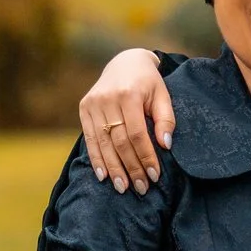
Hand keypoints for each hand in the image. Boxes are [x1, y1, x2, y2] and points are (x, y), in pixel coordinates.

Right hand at [81, 49, 173, 193]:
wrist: (125, 62)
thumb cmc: (148, 82)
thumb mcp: (163, 95)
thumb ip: (165, 119)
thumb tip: (166, 145)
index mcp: (129, 94)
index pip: (137, 134)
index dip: (145, 157)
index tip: (154, 176)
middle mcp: (108, 99)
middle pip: (119, 142)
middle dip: (131, 168)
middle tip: (141, 188)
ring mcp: (93, 103)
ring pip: (103, 143)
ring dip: (113, 169)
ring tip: (123, 188)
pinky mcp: (84, 108)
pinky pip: (89, 138)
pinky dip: (96, 159)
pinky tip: (103, 175)